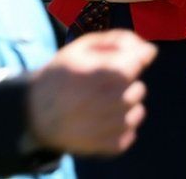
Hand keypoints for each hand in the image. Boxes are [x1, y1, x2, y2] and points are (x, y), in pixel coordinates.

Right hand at [27, 30, 156, 154]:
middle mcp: (106, 100)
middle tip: (103, 84)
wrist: (36, 112)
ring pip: (138, 112)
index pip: (136, 64)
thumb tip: (150, 49)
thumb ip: (118, 40)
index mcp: (99, 73)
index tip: (122, 62)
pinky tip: (101, 120)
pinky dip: (120, 127)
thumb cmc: (62, 75)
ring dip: (125, 105)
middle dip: (125, 84)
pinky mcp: (107, 146)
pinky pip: (130, 134)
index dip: (133, 61)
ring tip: (102, 102)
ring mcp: (108, 126)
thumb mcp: (82, 47)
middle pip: (139, 88)